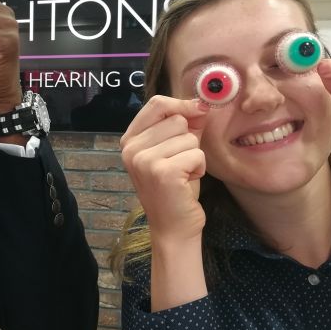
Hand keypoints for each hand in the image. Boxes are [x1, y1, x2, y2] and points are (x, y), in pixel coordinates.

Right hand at [119, 96, 209, 243]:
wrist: (174, 226)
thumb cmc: (176, 187)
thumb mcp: (175, 149)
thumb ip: (185, 124)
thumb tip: (201, 102)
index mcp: (130, 140)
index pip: (156, 103)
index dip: (182, 104)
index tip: (199, 111)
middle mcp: (131, 149)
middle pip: (176, 119)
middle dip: (188, 139)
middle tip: (180, 163)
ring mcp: (144, 160)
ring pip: (189, 137)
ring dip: (194, 156)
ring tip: (183, 174)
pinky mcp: (162, 172)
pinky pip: (196, 154)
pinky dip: (199, 168)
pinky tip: (187, 182)